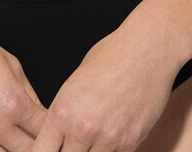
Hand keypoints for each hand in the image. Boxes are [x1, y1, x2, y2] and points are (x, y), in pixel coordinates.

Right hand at [0, 6, 47, 150]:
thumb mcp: (8, 61)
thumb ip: (28, 92)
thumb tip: (39, 113)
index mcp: (12, 102)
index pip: (44, 131)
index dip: (51, 129)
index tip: (50, 127)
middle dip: (35, 144)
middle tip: (34, 135)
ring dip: (11, 150)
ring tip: (11, 137)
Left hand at [32, 15, 177, 151]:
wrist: (148, 49)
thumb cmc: (112, 55)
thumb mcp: (76, 81)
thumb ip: (66, 112)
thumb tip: (61, 135)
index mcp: (62, 111)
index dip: (44, 151)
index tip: (51, 147)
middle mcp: (82, 129)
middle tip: (74, 141)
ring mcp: (108, 138)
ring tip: (95, 134)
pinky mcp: (130, 142)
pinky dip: (112, 149)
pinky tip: (115, 131)